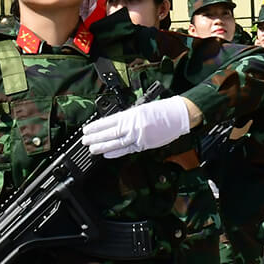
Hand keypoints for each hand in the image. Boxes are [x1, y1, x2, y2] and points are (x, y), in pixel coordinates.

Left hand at [82, 97, 197, 158]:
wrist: (179, 115)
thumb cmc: (162, 109)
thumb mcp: (141, 108)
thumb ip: (128, 117)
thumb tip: (113, 124)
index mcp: (132, 115)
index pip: (108, 122)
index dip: (96, 127)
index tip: (86, 129)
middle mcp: (133, 126)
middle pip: (110, 134)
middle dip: (96, 138)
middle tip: (84, 141)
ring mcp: (139, 136)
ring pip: (116, 144)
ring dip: (102, 147)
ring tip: (92, 149)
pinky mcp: (144, 145)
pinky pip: (127, 150)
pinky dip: (116, 153)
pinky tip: (107, 154)